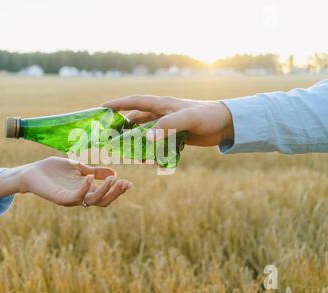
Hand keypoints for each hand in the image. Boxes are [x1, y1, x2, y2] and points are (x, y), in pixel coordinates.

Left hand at [0, 157, 131, 206]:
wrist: (31, 172)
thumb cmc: (52, 170)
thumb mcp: (78, 167)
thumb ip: (95, 171)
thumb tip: (115, 172)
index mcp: (85, 190)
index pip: (105, 195)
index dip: (118, 191)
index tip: (130, 183)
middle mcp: (80, 197)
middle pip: (102, 202)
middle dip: (115, 193)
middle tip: (124, 182)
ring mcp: (70, 199)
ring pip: (92, 201)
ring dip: (104, 191)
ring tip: (113, 179)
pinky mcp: (60, 198)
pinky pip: (76, 197)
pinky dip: (84, 188)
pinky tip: (90, 177)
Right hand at [103, 95, 233, 146]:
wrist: (226, 124)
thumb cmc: (208, 115)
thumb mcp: (188, 118)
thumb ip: (167, 126)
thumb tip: (146, 138)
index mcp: (162, 104)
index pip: (134, 101)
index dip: (117, 104)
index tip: (101, 107)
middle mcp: (162, 113)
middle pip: (136, 118)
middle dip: (122, 126)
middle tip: (109, 136)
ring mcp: (168, 124)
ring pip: (145, 131)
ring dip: (136, 139)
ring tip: (125, 150)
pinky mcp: (175, 135)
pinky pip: (157, 141)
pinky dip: (150, 148)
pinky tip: (146, 156)